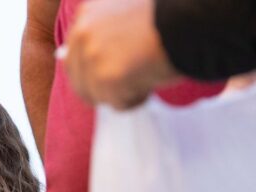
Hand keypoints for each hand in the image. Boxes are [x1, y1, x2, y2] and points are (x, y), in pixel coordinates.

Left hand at [63, 0, 177, 109]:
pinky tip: (151, 81)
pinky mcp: (106, 78)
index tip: (117, 69)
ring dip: (120, 92)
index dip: (95, 68)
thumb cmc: (171, 15)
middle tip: (133, 77)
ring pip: (96, 94)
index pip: (74, 54)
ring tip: (147, 74)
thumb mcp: (129, 11)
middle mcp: (83, 32)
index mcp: (87, 12)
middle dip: (103, 85)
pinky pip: (116, 103)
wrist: (192, 19)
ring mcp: (92, 56)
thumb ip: (105, 29)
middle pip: (78, 78)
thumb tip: (75, 56)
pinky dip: (135, 99)